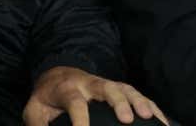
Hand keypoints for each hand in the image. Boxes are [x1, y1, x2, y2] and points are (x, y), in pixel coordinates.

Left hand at [23, 66, 167, 125]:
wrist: (57, 75)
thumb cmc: (47, 98)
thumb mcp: (34, 110)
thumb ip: (37, 125)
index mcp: (67, 89)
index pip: (75, 103)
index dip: (80, 119)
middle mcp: (90, 84)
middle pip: (107, 88)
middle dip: (119, 103)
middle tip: (127, 119)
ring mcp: (106, 85)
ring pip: (126, 89)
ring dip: (139, 101)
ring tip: (149, 116)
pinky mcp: (118, 89)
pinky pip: (137, 94)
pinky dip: (150, 105)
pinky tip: (161, 120)